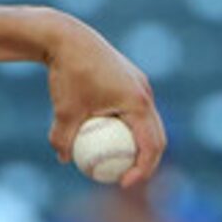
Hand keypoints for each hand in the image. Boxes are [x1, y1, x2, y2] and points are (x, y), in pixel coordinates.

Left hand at [41, 13, 165, 188]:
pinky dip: (128, 127)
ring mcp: (140, 85)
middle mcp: (145, 93)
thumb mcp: (63, 112)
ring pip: (148, 123)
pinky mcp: (131, 80)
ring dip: (140, 144)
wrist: (68, 38)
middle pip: (157, 136)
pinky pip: (135, 110)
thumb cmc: (67, 74)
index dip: (142, 169)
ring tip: (120, 163)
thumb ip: (64, 140)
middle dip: (147, 161)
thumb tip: (65, 160)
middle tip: (127, 179)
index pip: (151, 145)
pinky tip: (107, 138)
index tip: (124, 184)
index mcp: (138, 102)